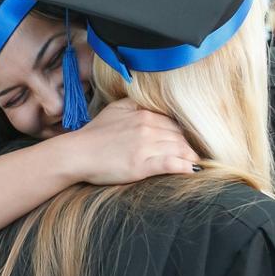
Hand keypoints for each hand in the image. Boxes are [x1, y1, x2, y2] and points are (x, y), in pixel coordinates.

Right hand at [64, 98, 200, 184]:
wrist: (77, 153)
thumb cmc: (94, 134)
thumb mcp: (115, 109)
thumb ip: (135, 105)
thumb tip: (150, 105)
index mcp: (143, 114)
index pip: (172, 123)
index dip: (182, 134)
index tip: (187, 143)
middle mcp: (147, 127)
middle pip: (178, 137)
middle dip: (189, 146)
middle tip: (195, 155)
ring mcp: (145, 146)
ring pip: (178, 149)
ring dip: (190, 157)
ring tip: (196, 163)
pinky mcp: (141, 165)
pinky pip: (170, 164)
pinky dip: (184, 167)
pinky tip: (193, 170)